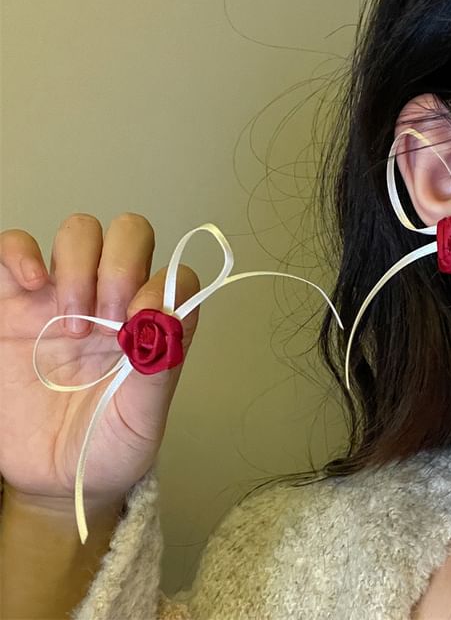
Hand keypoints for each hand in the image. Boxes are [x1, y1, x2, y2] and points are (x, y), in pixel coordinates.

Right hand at [0, 213, 199, 507]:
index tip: (140, 326)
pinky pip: (13, 248)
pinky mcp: (13, 304)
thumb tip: (167, 313)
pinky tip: (31, 284)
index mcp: (153, 326)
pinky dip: (20, 252)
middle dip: (120, 266)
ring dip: (78, 264)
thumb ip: (160, 370)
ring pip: (81, 231)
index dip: (164, 287)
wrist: (53, 477)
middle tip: (105, 321)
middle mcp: (114, 301)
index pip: (175, 275)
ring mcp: (63, 296)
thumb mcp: (141, 419)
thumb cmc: (108, 446)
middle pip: (130, 234)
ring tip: (71, 323)